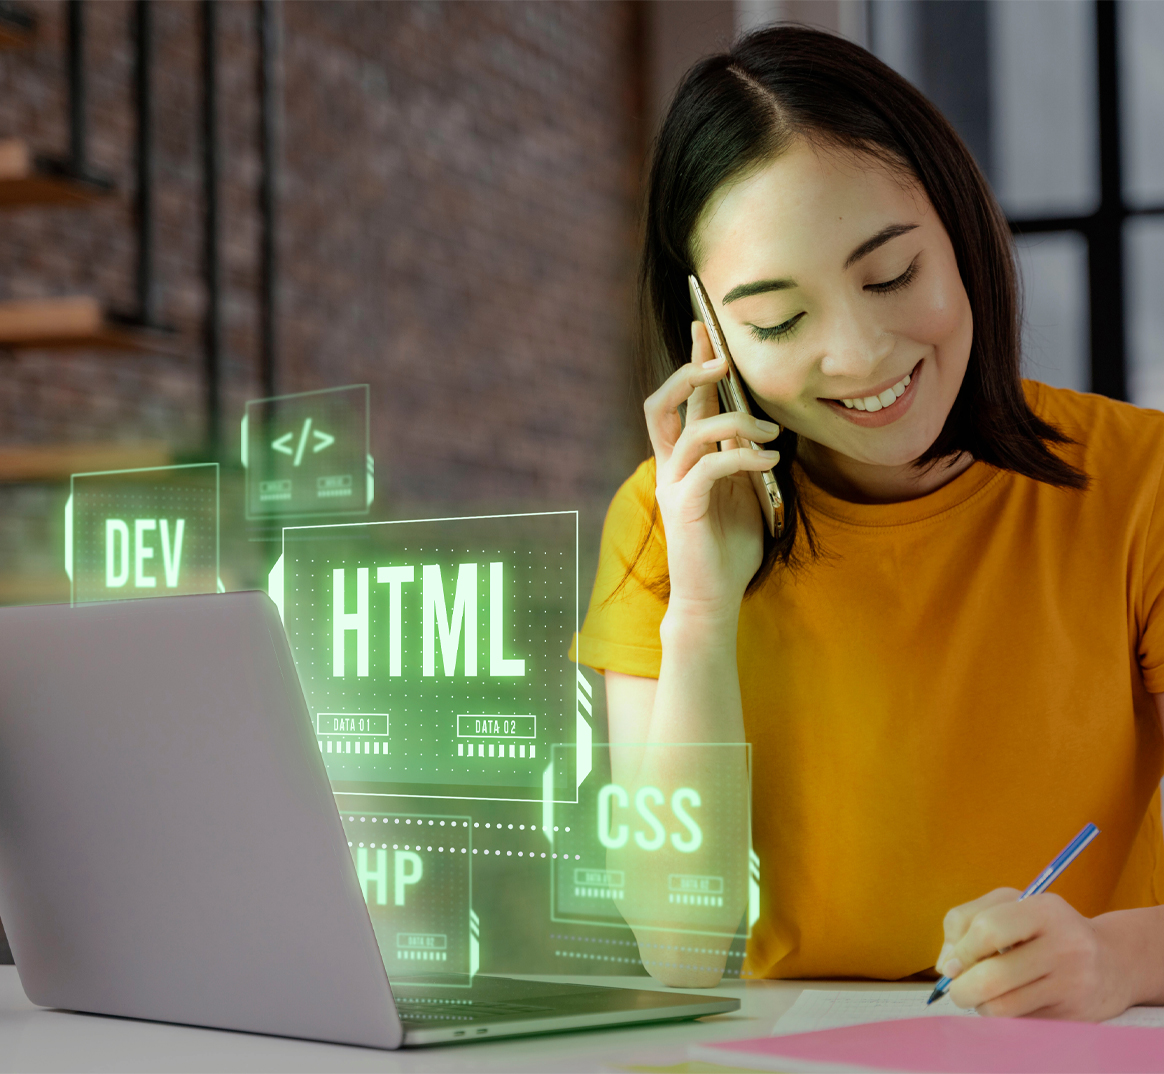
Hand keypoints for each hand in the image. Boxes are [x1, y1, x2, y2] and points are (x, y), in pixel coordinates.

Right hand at [644, 321, 780, 619]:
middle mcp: (670, 467)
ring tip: (769, 432)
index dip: (693, 362)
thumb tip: (761, 421)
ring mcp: (673, 486)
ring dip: (733, 421)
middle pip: (662, 404)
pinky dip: (742, 455)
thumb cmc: (730, 547)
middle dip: (691, 374)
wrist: (714, 597)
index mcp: (683, 459)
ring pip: (688, 430)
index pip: (683, 401)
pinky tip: (768, 459)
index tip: (706, 328)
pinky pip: (710, 466)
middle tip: (723, 362)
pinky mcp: (684, 508)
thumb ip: (743, 456)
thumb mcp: (745, 490)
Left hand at [936, 888, 1132, 1020]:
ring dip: (980, 1005)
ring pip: (1003, 1006)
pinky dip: (1004, 1016)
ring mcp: (1073, 984)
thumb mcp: (1009, 906)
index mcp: (1045, 910)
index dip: (961, 950)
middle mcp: (1065, 946)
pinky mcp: (1075, 1016)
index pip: (987, 929)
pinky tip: (1010, 1002)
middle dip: (962, 988)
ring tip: (982, 995)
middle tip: (957, 989)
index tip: (952, 962)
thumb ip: (966, 921)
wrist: (1112, 962)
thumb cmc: (1045, 929)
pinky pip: (1021, 1022)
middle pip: (992, 976)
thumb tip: (945, 965)